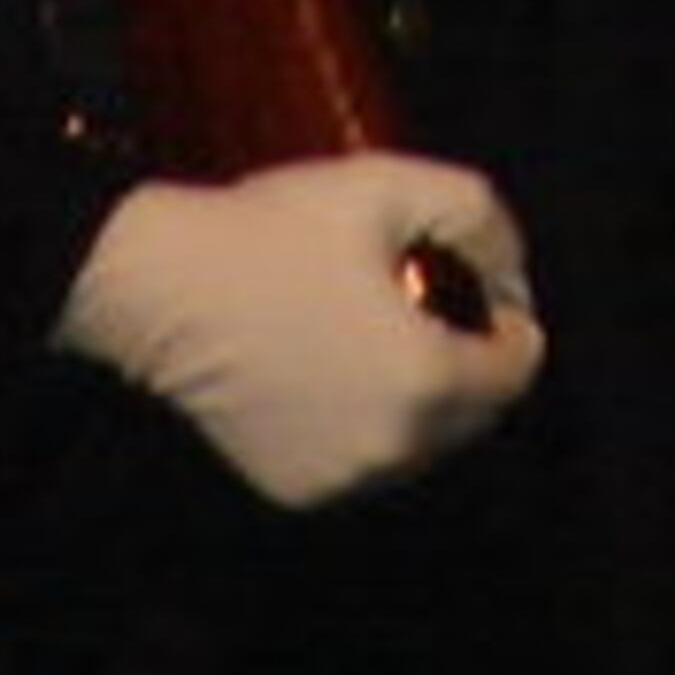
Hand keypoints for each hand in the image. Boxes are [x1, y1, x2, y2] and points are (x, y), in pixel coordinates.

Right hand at [52, 151, 546, 508]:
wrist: (158, 285)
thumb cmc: (273, 231)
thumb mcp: (389, 187)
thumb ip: (478, 218)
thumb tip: (511, 270)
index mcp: (427, 380)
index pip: (516, 370)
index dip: (506, 318)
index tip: (470, 285)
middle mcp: (394, 447)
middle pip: (473, 410)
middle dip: (464, 357)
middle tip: (419, 300)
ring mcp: (343, 477)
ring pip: (419, 440)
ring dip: (416, 394)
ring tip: (369, 330)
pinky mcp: (297, 488)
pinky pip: (362, 458)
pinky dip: (361, 421)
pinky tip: (325, 365)